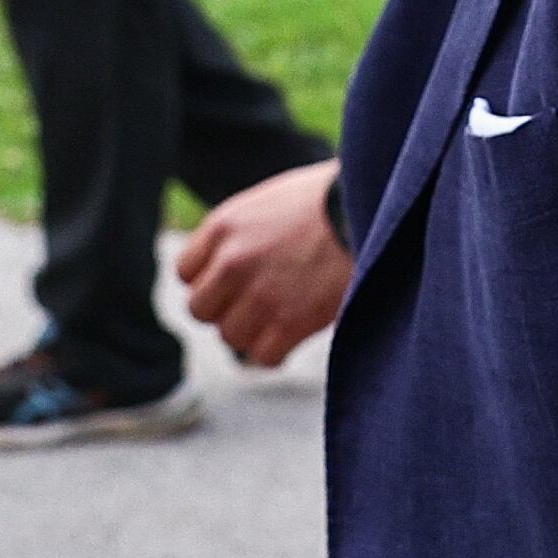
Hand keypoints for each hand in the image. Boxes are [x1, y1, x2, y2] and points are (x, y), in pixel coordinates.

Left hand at [177, 158, 350, 367]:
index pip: (185, 273)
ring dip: (251, 332)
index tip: (232, 283)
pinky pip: (263, 356)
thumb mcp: (267, 203)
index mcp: (224, 226)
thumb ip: (237, 235)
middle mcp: (233, 262)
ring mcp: (260, 295)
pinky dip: (277, 351)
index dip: (209, 281)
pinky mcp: (291, 322)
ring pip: (230, 336)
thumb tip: (219, 269)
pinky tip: (294, 332)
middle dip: (225, 310)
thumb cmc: (326, 201)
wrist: (372, 207)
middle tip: (254, 303)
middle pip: (200, 310)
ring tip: (279, 316)